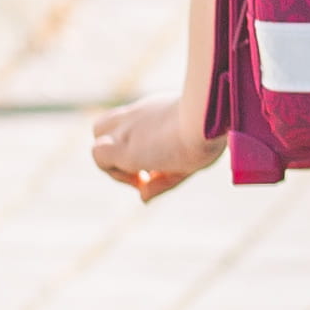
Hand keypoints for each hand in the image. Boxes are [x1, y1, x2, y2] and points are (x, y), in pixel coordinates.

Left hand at [88, 91, 221, 203]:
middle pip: (106, 129)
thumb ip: (163, 179)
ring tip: (145, 175)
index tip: (160, 164)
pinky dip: (115, 172)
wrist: (208, 119)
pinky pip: (98, 156)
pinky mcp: (120, 146)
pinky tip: (143, 176)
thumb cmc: (212, 134)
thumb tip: (142, 198)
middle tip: (148, 171)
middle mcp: (136, 115)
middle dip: (118, 155)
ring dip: (115, 167)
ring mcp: (125, 128)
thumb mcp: (190, 160)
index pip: (131, 126)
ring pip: (98, 145)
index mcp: (157, 111)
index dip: (137, 148)